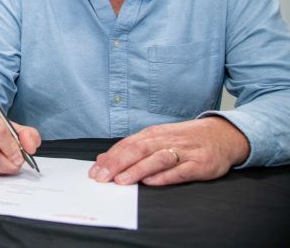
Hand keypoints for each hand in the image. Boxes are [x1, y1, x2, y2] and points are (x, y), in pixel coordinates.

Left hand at [89, 117, 249, 185]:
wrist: (222, 134)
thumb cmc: (185, 139)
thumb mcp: (158, 138)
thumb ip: (133, 148)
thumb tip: (104, 159)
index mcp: (152, 134)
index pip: (126, 145)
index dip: (109, 158)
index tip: (94, 171)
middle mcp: (165, 140)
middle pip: (137, 150)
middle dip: (117, 164)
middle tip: (102, 177)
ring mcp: (183, 152)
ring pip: (156, 159)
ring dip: (138, 169)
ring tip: (121, 180)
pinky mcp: (200, 164)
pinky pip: (180, 170)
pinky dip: (165, 176)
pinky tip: (152, 181)